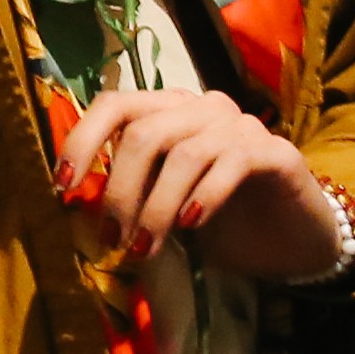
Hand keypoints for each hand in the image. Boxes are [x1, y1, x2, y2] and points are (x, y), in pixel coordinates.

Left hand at [56, 88, 347, 280]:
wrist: (291, 244)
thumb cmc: (221, 223)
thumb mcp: (165, 208)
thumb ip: (132, 195)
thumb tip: (78, 208)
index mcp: (170, 112)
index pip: (116, 104)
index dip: (83, 140)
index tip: (63, 186)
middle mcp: (204, 108)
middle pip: (145, 133)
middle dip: (120, 191)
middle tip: (113, 240)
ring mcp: (242, 126)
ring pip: (184, 153)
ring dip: (157, 207)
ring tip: (145, 248)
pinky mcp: (276, 153)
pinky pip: (232, 163)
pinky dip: (204, 195)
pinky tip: (192, 226)